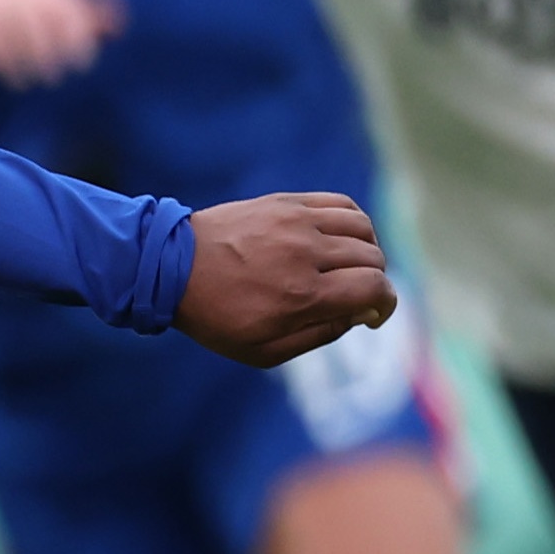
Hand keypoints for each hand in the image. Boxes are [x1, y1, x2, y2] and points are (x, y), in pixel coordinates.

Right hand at [0, 0, 126, 84]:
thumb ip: (86, 8)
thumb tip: (117, 29)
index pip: (72, 25)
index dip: (80, 49)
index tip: (79, 63)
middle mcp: (19, 0)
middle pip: (42, 48)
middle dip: (49, 68)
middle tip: (51, 76)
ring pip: (10, 58)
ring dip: (18, 74)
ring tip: (20, 80)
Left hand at [176, 192, 396, 366]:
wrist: (169, 267)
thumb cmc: (215, 316)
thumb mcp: (262, 350)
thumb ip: (319, 335)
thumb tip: (359, 314)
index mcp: (303, 294)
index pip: (375, 288)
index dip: (385, 303)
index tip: (372, 313)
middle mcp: (305, 253)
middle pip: (373, 258)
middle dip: (372, 280)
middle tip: (350, 293)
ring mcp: (296, 222)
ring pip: (362, 227)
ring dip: (366, 248)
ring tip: (346, 265)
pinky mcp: (285, 202)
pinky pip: (340, 203)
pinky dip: (351, 221)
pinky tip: (338, 238)